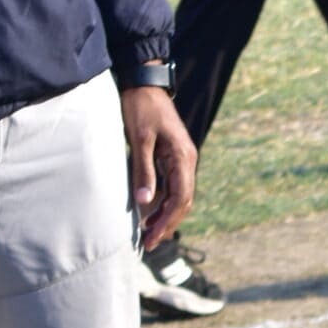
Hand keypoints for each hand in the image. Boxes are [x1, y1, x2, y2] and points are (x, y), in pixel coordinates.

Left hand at [121, 87, 196, 249]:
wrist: (145, 84)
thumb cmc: (141, 109)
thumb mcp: (140, 140)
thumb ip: (144, 171)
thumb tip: (145, 203)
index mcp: (182, 157)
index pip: (180, 199)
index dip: (166, 222)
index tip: (150, 238)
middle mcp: (187, 160)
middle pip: (184, 202)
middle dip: (168, 224)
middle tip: (149, 243)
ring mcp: (182, 159)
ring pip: (180, 196)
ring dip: (166, 216)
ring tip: (149, 233)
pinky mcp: (174, 157)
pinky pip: (174, 186)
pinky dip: (164, 203)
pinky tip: (151, 212)